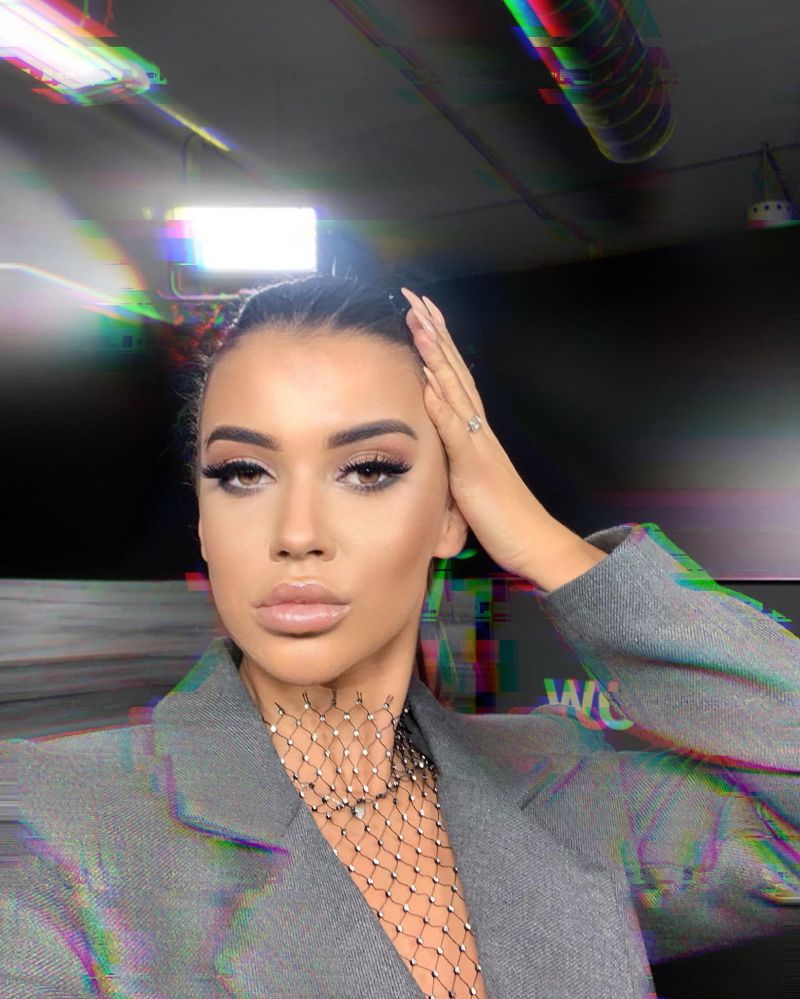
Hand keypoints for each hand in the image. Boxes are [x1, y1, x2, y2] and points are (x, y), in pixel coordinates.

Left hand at [400, 287, 558, 579]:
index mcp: (474, 430)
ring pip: (455, 389)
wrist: (532, 541)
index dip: (435, 344)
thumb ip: (454, 452)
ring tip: (418, 321)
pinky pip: (458, 432)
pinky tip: (429, 381)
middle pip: (454, 370)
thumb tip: (436, 432)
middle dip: (434, 332)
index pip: (451, 377)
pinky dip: (443, 405)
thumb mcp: (467, 478)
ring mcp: (478, 443)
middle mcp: (478, 428)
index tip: (419, 313)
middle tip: (415, 297)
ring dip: (435, 354)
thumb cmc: (500, 515)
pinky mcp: (475, 466)